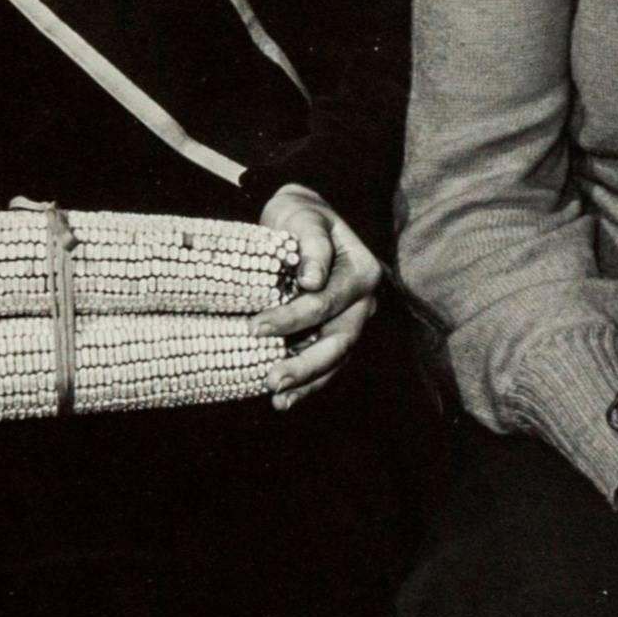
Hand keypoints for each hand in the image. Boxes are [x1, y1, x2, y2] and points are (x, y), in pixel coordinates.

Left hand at [253, 185, 382, 409]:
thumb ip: (311, 245)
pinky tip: (283, 400)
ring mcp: (352, 321)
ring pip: (335, 360)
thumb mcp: (304, 217)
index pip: (325, 303)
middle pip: (338, 342)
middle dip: (305, 365)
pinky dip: (307, 384)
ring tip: (278, 399)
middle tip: (271, 380)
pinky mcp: (335, 333)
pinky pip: (326, 364)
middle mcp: (363, 303)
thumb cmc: (302, 216)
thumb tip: (313, 280)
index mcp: (361, 273)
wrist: (304, 222)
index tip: (254, 328)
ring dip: (307, 383)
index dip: (290, 319)